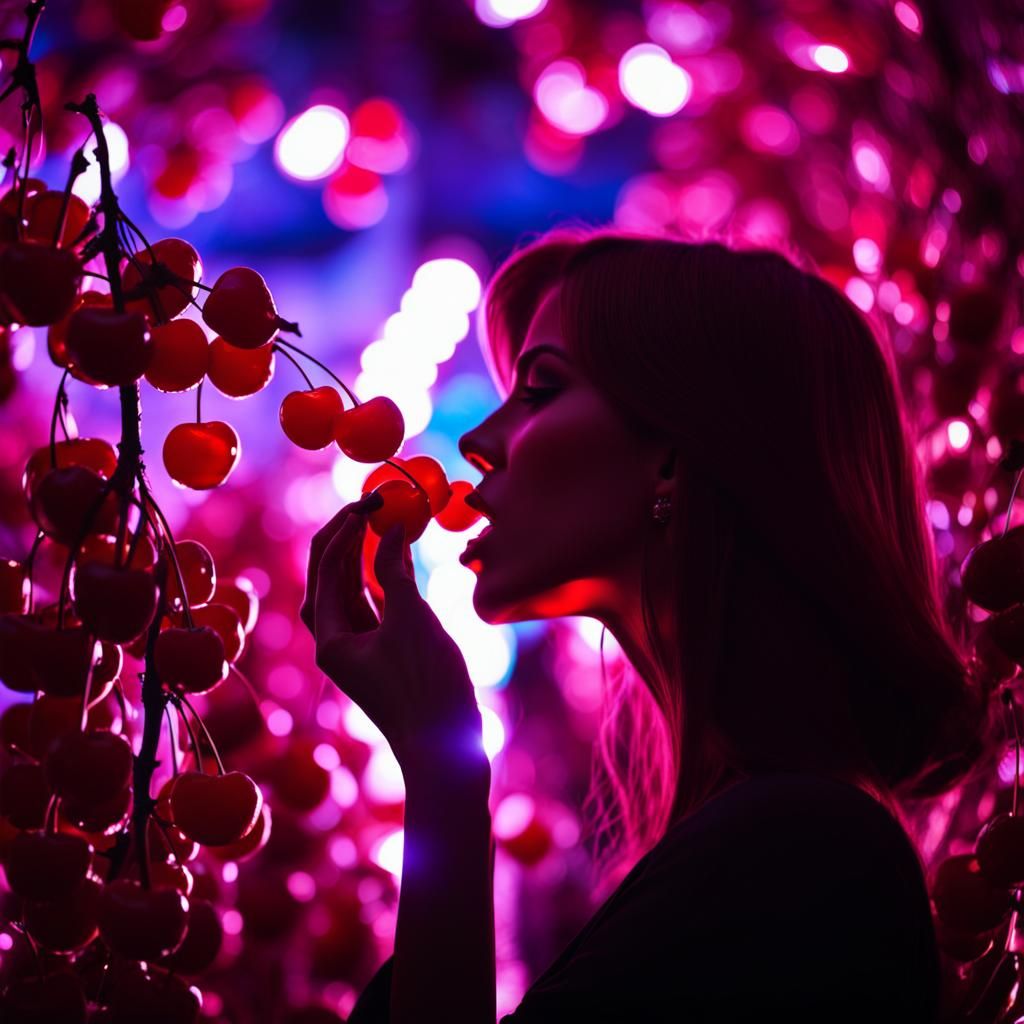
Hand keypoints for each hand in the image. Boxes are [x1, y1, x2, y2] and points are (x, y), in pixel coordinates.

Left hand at [301, 495, 485, 776]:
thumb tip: (390, 531)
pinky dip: (382, 578)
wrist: (447, 751)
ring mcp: (360, 649)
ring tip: (378, 520)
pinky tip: (397, 554)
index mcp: (330, 639)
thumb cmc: (427, 687)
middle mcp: (337, 643)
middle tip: (366, 505)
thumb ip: (395, 572)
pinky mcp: (384, 654)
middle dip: (344, 540)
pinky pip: (374, 606)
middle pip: (328, 579)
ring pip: (350, 591)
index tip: (367, 504)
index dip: (344, 532)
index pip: (326, 571)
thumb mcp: (411, 620)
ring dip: (361, 555)